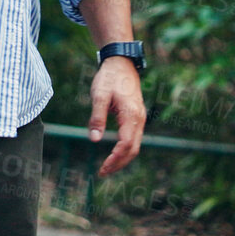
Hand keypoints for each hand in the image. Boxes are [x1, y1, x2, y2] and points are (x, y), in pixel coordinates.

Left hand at [87, 56, 145, 176]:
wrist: (121, 62)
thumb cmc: (109, 77)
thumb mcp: (99, 95)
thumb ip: (97, 118)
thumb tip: (94, 140)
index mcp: (131, 115)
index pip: (125, 145)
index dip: (114, 159)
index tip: (102, 168)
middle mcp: (139, 119)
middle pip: (133, 149)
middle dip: (119, 163)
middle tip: (103, 173)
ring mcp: (140, 118)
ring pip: (135, 145)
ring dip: (123, 158)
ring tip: (107, 167)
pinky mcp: (137, 116)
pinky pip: (134, 138)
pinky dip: (125, 149)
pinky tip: (114, 153)